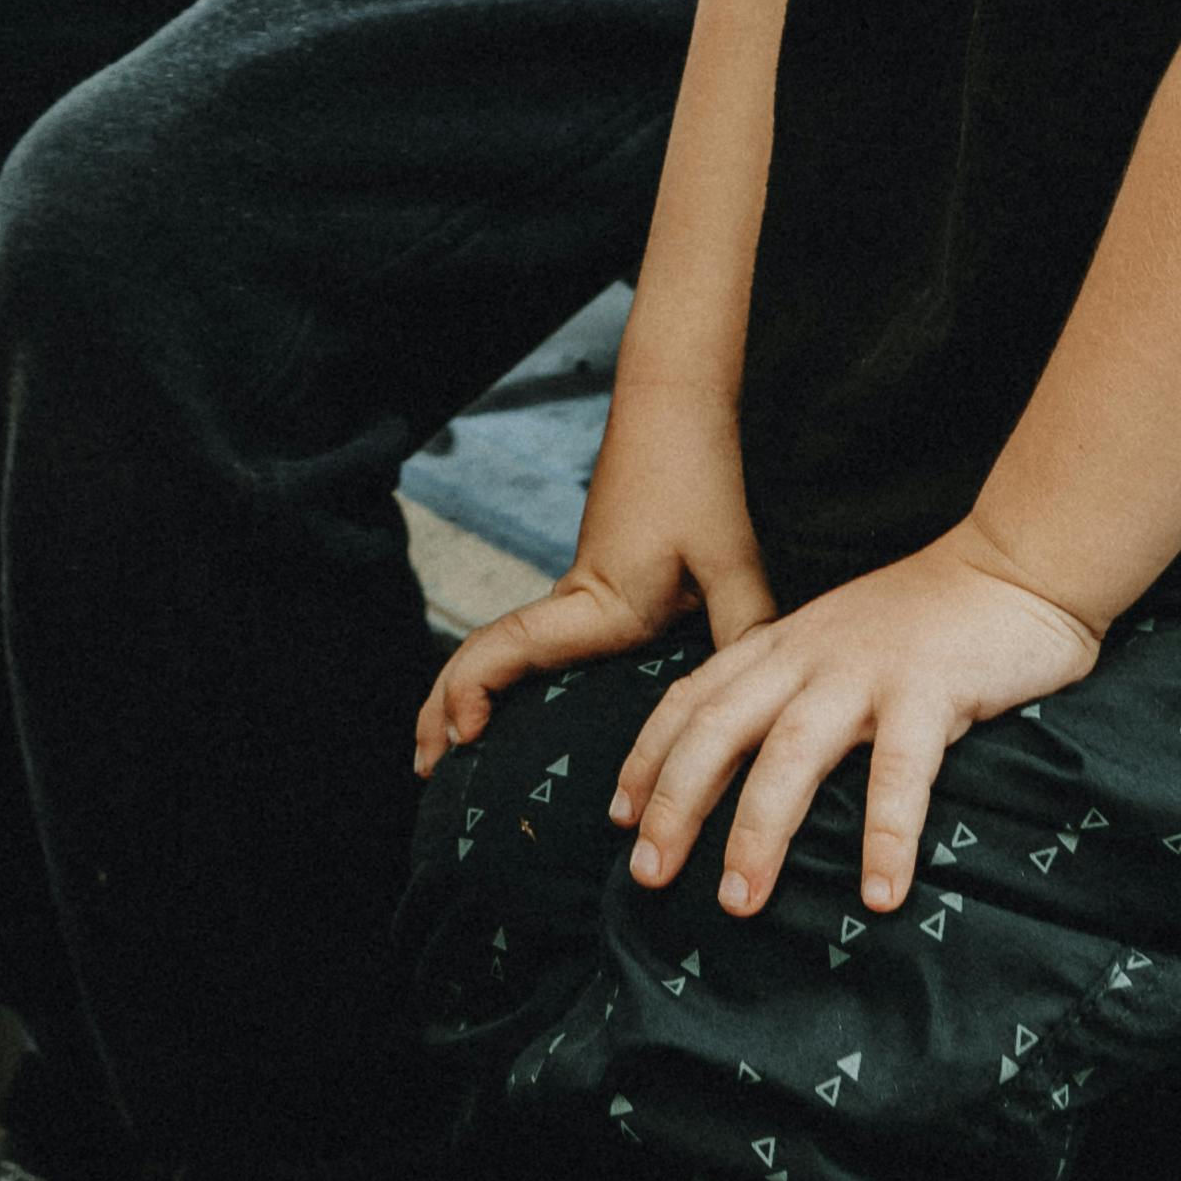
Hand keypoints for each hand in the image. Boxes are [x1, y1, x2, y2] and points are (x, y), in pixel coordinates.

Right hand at [415, 380, 771, 768]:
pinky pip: (527, 644)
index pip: (509, 648)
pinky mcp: (587, 592)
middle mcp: (571, 604)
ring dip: (460, 695)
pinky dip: (498, 679)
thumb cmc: (697, 481)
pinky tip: (511, 711)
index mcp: (597, 604)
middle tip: (422, 769)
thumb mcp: (731, 560)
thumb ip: (744, 629)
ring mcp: (573, 597)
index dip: (473, 691)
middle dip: (440, 711)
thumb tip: (757, 707)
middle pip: (482, 657)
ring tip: (442, 753)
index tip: (462, 734)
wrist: (674, 411)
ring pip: (497, 650)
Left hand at [610, 532, 1101, 916]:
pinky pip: (901, 771)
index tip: (620, 818)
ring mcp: (866, 670)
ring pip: (790, 754)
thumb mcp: (838, 642)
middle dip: (675, 804)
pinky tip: (880, 895)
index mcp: (782, 644)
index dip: (649, 757)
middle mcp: (808, 654)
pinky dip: (886, 835)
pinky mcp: (931, 688)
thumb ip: (795, 686)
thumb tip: (752, 766)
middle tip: (647, 877)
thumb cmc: (929, 619)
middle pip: (718, 730)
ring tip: (738, 903)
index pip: (693, 698)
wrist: (1015, 564)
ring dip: (758, 832)